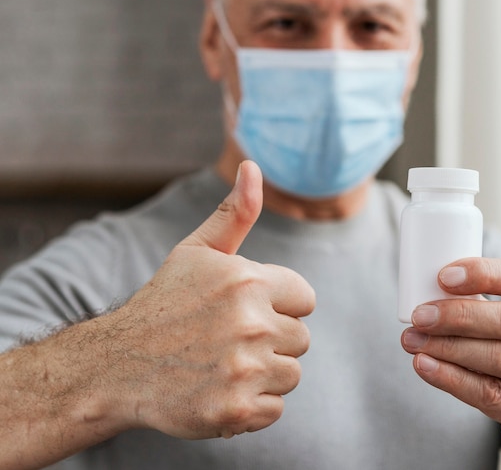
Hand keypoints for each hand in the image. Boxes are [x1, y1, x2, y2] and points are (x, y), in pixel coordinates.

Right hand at [103, 160, 315, 438]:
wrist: (118, 365)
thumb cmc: (164, 303)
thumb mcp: (196, 252)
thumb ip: (234, 213)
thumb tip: (252, 166)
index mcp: (247, 280)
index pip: (305, 298)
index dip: (280, 305)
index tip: (249, 311)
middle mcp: (250, 323)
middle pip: (301, 338)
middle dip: (272, 339)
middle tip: (229, 340)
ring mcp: (244, 369)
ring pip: (290, 374)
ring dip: (264, 372)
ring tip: (223, 363)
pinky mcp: (237, 410)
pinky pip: (275, 408)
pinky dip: (253, 405)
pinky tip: (220, 389)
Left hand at [400, 258, 500, 468]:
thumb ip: (499, 311)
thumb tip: (435, 294)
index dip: (485, 272)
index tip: (444, 276)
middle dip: (460, 314)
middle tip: (420, 315)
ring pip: (500, 358)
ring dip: (447, 347)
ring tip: (412, 340)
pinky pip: (489, 393)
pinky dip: (451, 378)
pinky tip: (424, 366)